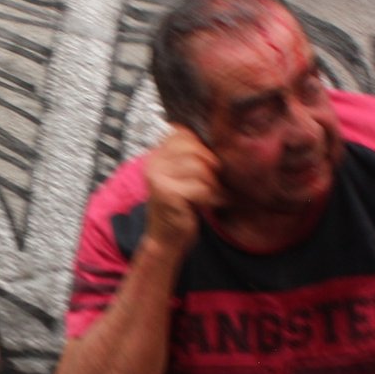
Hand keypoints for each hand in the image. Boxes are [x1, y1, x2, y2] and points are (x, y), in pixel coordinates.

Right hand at [144, 126, 222, 254]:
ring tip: (209, 195)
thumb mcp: (183, 176)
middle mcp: (154, 162)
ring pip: (200, 168)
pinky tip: (207, 204)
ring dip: (211, 185)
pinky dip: (210, 198)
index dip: (201, 149)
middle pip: (196, 150)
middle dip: (210, 168)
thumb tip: (220, 139)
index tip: (206, 167)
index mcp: (157, 155)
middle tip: (211, 185)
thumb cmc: (180, 207)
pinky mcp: (167, 193)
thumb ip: (192, 156)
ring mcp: (158, 177)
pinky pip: (200, 187)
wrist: (166, 239)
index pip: (184, 134)